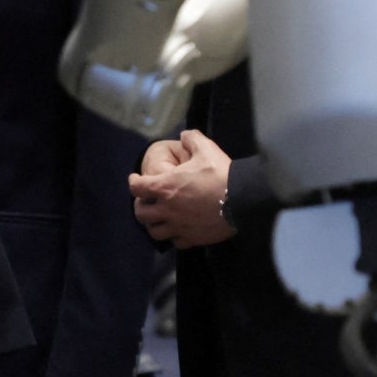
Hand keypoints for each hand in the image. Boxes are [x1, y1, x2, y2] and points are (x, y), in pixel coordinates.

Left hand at [128, 128, 233, 247]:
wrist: (242, 199)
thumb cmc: (220, 173)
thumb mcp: (206, 149)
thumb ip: (192, 139)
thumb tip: (185, 135)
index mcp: (166, 186)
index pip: (137, 187)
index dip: (133, 182)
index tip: (135, 179)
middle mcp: (167, 209)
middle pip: (140, 213)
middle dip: (140, 205)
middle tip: (147, 200)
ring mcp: (179, 226)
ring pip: (154, 231)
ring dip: (154, 223)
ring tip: (159, 217)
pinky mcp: (192, 238)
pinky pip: (175, 242)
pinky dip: (173, 236)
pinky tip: (178, 229)